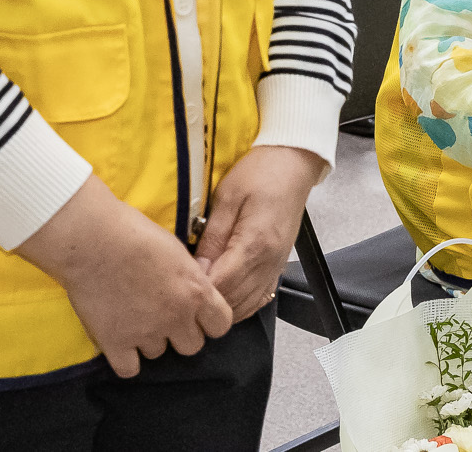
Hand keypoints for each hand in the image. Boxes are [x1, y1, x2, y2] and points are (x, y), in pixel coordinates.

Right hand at [18, 175, 232, 377]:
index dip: (209, 321)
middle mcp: (176, 317)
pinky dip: (126, 359)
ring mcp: (145, 333)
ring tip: (134, 319)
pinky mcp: (115, 343)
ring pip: (158, 354)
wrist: (93, 238)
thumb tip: (194, 293)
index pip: (221, 325)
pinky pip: (129, 369)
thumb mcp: (177, 251)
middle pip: (192, 346)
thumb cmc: (135, 232)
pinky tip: (120, 341)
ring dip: (149, 341)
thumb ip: (190, 278)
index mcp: (196, 292)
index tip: (196, 314)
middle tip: (162, 317)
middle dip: (180, 334)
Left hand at [196, 145, 324, 318]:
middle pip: (233, 302)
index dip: (197, 291)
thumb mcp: (227, 198)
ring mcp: (276, 267)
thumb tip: (196, 268)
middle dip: (207, 303)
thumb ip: (212, 237)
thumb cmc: (259, 173)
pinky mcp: (279, 266)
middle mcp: (268, 262)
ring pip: (246, 306)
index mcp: (254, 244)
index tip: (178, 286)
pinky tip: (226, 297)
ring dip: (223, 307)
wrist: (293, 163)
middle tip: (183, 293)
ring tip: (201, 296)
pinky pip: (260, 299)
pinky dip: (241, 305)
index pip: (221, 285)